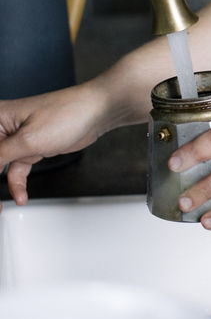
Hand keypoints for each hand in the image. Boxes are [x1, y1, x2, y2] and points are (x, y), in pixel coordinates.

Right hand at [0, 82, 110, 206]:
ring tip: (3, 205)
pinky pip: (17, 169)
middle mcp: (4, 126)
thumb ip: (0, 155)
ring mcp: (18, 138)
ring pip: (2, 166)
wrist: (95, 113)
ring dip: (4, 185)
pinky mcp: (31, 147)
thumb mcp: (27, 140)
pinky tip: (20, 195)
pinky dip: (17, 183)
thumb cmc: (66, 114)